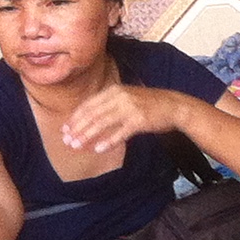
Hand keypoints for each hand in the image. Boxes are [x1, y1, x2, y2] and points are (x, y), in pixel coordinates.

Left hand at [58, 83, 186, 156]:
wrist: (174, 106)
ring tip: (77, 146)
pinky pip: (120, 133)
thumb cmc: (149, 105)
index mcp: (114, 90)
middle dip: (77, 129)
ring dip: (87, 136)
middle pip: (92, 114)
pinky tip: (99, 149)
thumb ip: (108, 105)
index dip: (74, 119)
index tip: (65, 131)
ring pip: (102, 123)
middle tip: (67, 141)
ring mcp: (129, 108)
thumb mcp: (126, 98)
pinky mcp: (139, 120)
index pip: (88, 105)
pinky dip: (108, 142)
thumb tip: (88, 119)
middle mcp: (119, 97)